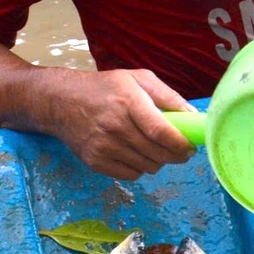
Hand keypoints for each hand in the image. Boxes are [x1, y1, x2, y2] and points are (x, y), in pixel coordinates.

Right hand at [38, 68, 196, 180]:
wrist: (61, 102)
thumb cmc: (104, 88)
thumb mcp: (137, 79)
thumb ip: (168, 96)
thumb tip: (193, 116)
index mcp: (129, 102)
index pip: (161, 132)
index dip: (181, 144)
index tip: (191, 146)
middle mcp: (116, 127)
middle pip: (158, 154)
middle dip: (177, 155)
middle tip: (182, 150)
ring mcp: (104, 147)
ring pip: (148, 167)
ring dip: (159, 161)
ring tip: (157, 148)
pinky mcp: (95, 162)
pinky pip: (131, 175)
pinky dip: (140, 168)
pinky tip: (138, 154)